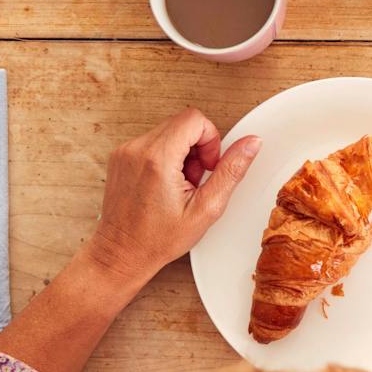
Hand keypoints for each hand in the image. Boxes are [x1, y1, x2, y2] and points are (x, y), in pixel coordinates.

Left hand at [85, 108, 260, 286]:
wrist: (122, 252)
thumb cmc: (157, 239)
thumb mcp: (206, 208)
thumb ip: (231, 171)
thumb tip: (250, 144)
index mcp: (158, 159)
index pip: (194, 119)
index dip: (211, 139)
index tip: (208, 165)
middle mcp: (137, 149)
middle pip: (182, 123)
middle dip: (197, 148)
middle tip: (194, 179)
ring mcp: (125, 151)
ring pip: (168, 131)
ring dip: (181, 152)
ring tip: (180, 184)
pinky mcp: (120, 156)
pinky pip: (153, 141)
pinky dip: (165, 157)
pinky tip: (165, 183)